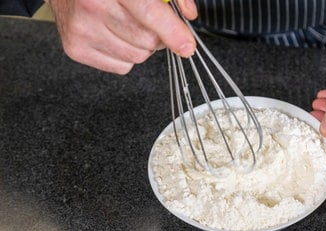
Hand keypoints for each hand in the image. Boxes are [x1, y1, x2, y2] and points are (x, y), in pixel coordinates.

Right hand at [46, 0, 197, 73]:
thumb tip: (189, 16)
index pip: (150, 14)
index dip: (173, 32)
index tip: (187, 46)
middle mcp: (93, 7)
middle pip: (148, 40)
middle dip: (157, 34)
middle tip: (146, 20)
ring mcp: (82, 30)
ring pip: (137, 57)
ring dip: (141, 45)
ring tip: (126, 25)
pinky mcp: (76, 49)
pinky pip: (122, 67)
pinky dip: (125, 55)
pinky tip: (113, 35)